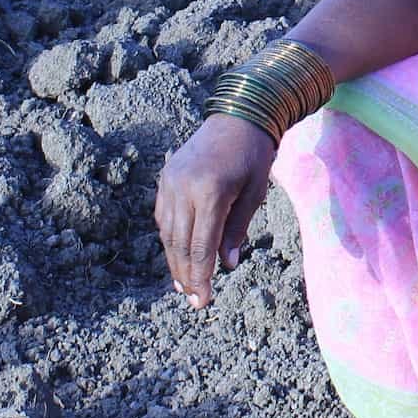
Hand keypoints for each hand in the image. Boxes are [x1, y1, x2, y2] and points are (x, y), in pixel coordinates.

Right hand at [153, 116, 275, 309]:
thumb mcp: (254, 194)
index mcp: (210, 192)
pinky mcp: (165, 179)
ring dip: (175, 261)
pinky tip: (178, 254)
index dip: (201, 276)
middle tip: (195, 301)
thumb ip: (238, 229)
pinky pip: (163, 216)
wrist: (237, 116)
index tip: (204, 300)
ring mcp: (170, 182)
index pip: (201, 246)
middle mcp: (183, 188)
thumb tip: (228, 264)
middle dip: (187, 275)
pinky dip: (170, 238)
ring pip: (167, 232)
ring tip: (184, 284)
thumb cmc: (254, 155)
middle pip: (180, 244)